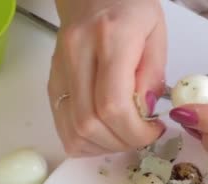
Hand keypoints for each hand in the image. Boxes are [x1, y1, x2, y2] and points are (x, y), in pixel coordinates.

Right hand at [48, 0, 166, 156]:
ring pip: (72, 131)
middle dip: (120, 142)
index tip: (153, 130)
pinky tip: (104, 132)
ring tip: (122, 135)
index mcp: (109, 37)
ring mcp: (58, 70)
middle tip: (140, 136)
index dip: (134, 131)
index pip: (113, 105)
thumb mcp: (156, 33)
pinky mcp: (51, 82)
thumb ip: (152, 75)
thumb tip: (143, 114)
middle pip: (89, 123)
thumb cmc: (129, 7)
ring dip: (102, 146)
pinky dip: (85, 141)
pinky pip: (62, 127)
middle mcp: (76, 53)